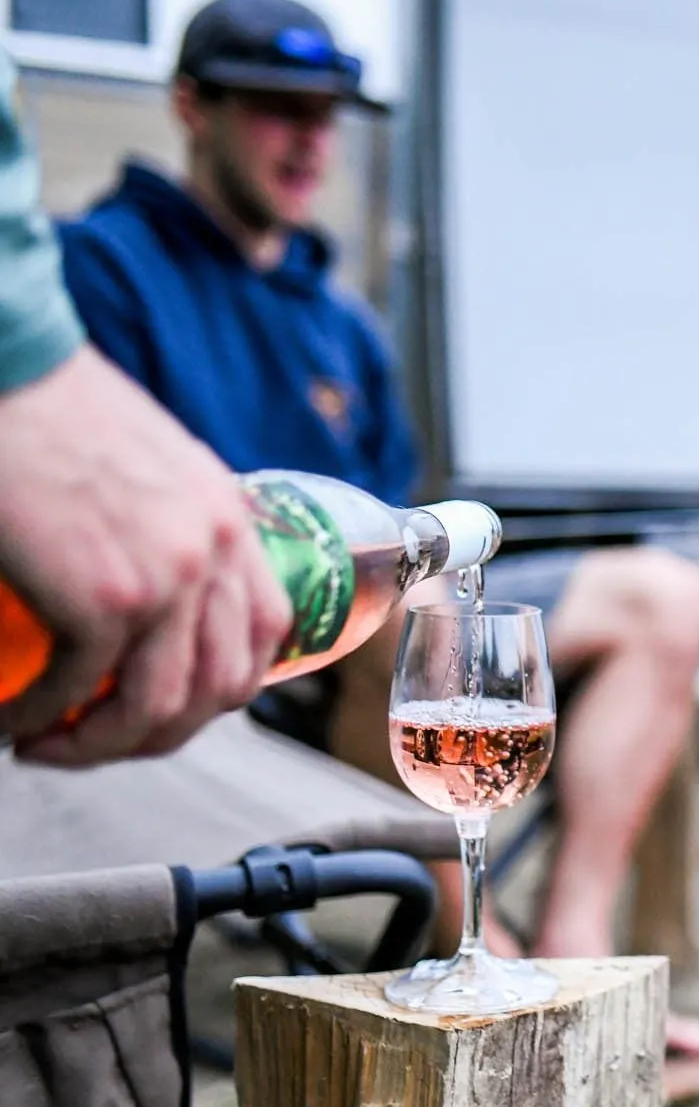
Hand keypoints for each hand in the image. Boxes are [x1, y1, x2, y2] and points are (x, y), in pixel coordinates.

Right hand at [0, 345, 290, 764]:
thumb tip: (153, 593)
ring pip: (159, 706)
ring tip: (50, 744)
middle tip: (97, 739)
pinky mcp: (104, 594)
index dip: (220, 687)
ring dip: (102, 744)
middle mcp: (216, 554)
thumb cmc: (54, 408)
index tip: (167, 703)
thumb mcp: (153, 467)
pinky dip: (43, 716)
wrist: (9, 362)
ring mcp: (167, 577)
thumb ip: (173, 526)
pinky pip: (84, 687)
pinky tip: (14, 720)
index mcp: (232, 522)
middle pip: (221, 689)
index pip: (265, 634)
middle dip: (159, 735)